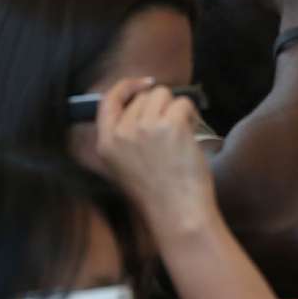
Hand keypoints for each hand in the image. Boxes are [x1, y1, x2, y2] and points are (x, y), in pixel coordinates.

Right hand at [94, 78, 216, 234]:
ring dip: (177, 109)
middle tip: (172, 132)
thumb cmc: (159, 196)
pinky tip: (191, 134)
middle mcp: (121, 133)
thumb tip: (143, 105)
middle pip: (144, 96)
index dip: (127, 86)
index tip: (145, 84)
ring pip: (164, 95)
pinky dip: (191, 114)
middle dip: (162, 107)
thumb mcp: (125, 167)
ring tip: (182, 135)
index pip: (109, 100)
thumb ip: (125, 137)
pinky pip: (184, 103)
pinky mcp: (170, 126)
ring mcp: (145, 127)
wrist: (178, 214)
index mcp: (106, 143)